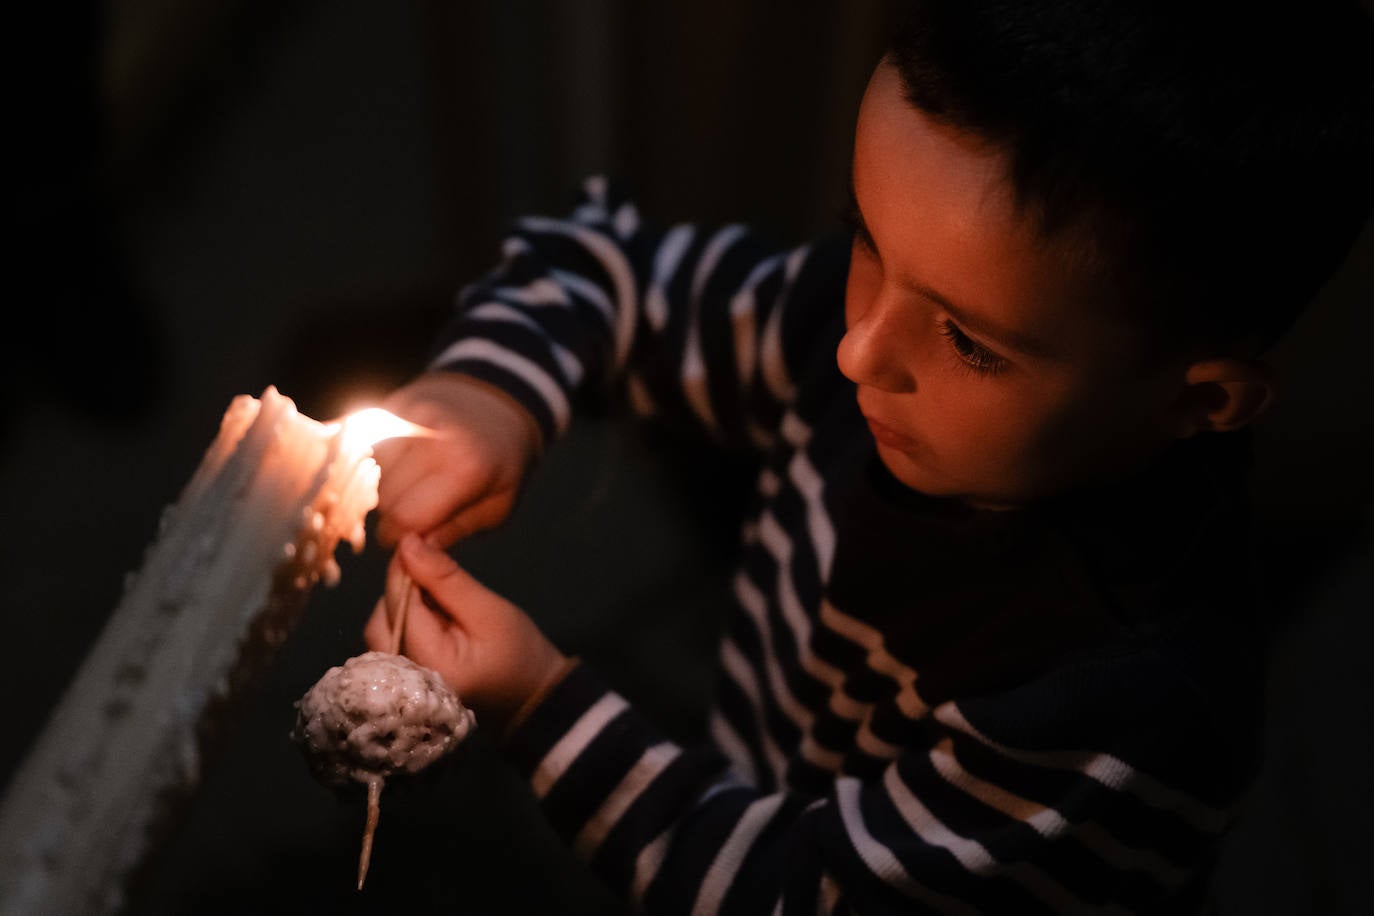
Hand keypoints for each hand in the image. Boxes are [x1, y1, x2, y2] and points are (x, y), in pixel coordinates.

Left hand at [363, 534, 568, 733]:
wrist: (533, 699)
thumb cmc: (519, 656)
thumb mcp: (489, 612)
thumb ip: (446, 579)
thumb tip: (408, 543)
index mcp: (427, 664)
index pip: (397, 604)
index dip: (404, 568)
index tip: (420, 540)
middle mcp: (404, 677)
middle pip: (380, 619)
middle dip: (402, 589)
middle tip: (439, 575)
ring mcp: (402, 681)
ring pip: (383, 628)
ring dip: (404, 605)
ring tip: (443, 600)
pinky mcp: (407, 678)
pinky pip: (393, 640)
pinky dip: (409, 621)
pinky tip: (438, 618)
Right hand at [370, 372, 542, 548]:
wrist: (497, 405)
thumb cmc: (500, 463)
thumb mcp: (497, 506)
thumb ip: (454, 530)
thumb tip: (412, 554)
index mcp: (464, 468)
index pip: (406, 517)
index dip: (400, 539)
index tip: (407, 544)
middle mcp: (431, 438)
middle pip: (382, 497)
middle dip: (390, 518)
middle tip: (411, 519)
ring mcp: (407, 416)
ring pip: (367, 474)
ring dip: (380, 492)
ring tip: (409, 492)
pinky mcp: (391, 405)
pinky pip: (364, 450)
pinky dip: (374, 468)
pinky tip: (398, 471)